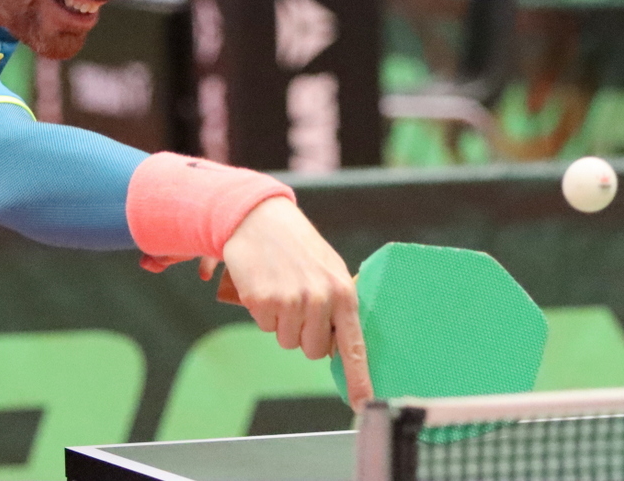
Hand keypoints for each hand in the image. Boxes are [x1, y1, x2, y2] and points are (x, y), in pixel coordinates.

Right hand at [210, 197, 371, 408]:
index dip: (359, 378)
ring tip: (283, 290)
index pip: (354, 345)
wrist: (260, 219)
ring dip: (283, 323)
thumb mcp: (329, 270)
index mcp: (343, 292)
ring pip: (287, 342)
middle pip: (313, 350)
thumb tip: (340, 345)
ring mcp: (291, 301)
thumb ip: (339, 305)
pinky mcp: (263, 302)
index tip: (363, 403)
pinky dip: (264, 312)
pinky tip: (267, 286)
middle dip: (305, 334)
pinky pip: (265, 327)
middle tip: (299, 303)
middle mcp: (320, 299)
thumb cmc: (299, 247)